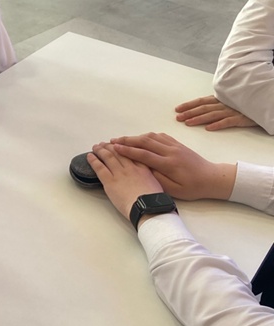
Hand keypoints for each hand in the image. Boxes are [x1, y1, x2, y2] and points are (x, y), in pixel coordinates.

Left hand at [87, 142, 163, 218]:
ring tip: (96, 147)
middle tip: (105, 144)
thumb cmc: (153, 201)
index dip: (124, 147)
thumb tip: (145, 179)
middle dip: (111, 146)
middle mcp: (131, 168)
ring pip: (109, 157)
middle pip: (119, 152)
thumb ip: (149, 177)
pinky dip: (93, 160)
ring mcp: (120, 174)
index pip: (132, 153)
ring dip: (101, 150)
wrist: (146, 207)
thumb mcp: (157, 185)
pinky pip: (100, 168)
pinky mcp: (110, 181)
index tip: (120, 144)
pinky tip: (90, 156)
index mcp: (143, 168)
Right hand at [107, 132, 235, 200]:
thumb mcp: (174, 190)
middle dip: (127, 140)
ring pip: (152, 136)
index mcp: (169, 164)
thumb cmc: (193, 188)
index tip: (115, 148)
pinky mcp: (178, 144)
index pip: (144, 154)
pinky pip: (160, 136)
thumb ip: (158, 178)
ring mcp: (175, 146)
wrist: (212, 178)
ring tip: (123, 139)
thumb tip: (143, 169)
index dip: (128, 150)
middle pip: (145, 141)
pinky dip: (148, 136)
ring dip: (136, 136)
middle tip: (113, 141)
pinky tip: (141, 138)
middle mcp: (171, 151)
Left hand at [175, 95, 256, 130]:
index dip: (189, 105)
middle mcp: (223, 104)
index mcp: (219, 100)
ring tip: (188, 123)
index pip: (201, 101)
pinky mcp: (240, 118)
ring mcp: (231, 111)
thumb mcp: (226, 104)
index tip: (177, 109)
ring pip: (212, 114)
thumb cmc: (242, 107)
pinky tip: (208, 128)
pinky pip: (227, 121)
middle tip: (178, 118)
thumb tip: (197, 111)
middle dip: (189, 112)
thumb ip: (213, 106)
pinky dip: (218, 124)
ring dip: (199, 118)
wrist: (261, 107)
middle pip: (203, 108)